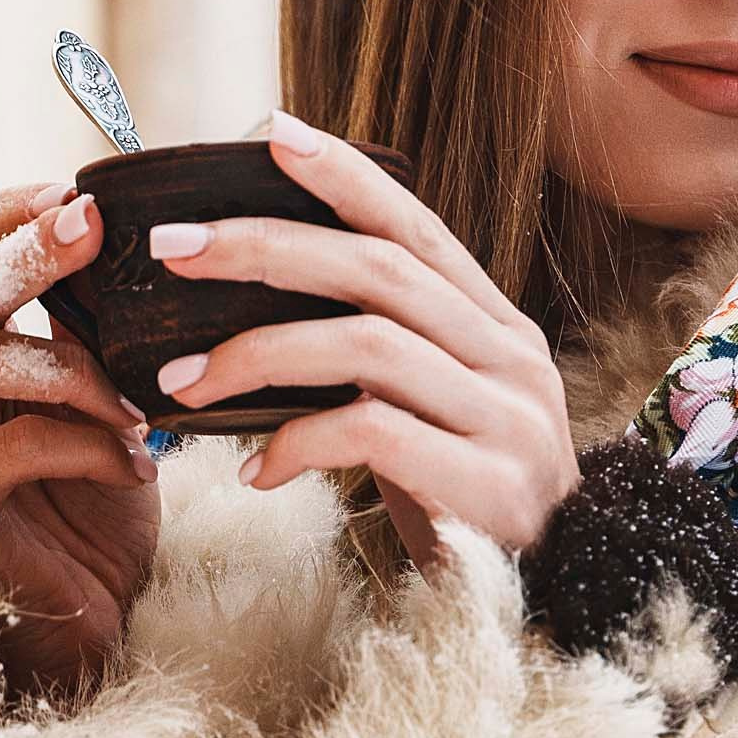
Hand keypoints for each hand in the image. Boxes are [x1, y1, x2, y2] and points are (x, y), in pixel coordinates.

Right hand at [0, 180, 160, 707]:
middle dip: (35, 251)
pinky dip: (86, 444)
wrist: (82, 632)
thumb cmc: (91, 517)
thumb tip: (137, 245)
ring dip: (73, 369)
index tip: (86, 195)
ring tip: (143, 406)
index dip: (9, 205)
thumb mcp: (101, 404)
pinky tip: (135, 465)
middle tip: (99, 231)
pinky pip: (10, 444)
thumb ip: (93, 332)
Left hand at [150, 115, 577, 569]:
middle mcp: (511, 358)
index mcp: (497, 329)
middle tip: (175, 247)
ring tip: (180, 384)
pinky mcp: (487, 484)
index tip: (270, 133)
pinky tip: (256, 472)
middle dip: (267, 248)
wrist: (561, 604)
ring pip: (368, 345)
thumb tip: (268, 308)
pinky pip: (374, 434)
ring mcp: (506, 418)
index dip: (346, 177)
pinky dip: (299, 443)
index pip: (417, 229)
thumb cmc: (469, 508)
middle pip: (380, 271)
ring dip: (258, 354)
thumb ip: (386, 360)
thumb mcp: (438, 417)